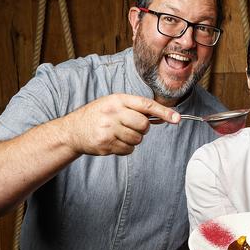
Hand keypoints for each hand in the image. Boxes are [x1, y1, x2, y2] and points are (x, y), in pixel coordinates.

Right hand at [61, 94, 179, 155]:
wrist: (73, 130)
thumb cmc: (99, 115)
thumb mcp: (115, 104)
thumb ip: (137, 108)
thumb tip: (166, 116)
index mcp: (117, 100)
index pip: (145, 105)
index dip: (163, 112)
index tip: (177, 118)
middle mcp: (113, 113)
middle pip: (144, 125)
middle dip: (142, 128)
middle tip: (131, 126)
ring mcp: (108, 129)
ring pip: (137, 139)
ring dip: (133, 139)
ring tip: (119, 133)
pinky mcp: (105, 144)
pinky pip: (128, 149)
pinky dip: (125, 147)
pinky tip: (114, 141)